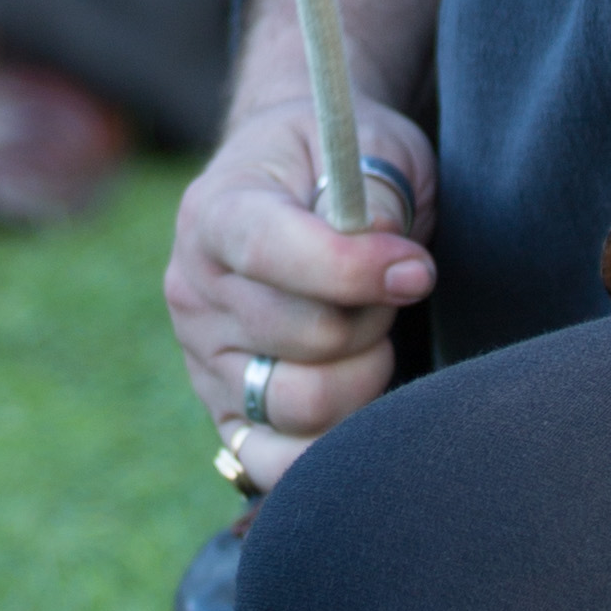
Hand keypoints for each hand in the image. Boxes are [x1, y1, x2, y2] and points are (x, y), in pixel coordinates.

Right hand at [166, 94, 438, 488]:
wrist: (298, 185)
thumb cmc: (342, 166)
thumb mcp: (371, 149)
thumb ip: (380, 201)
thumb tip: (399, 273)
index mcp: (216, 210)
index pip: (270, 252)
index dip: (353, 269)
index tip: (416, 269)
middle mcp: (193, 288)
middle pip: (303, 335)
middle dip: (374, 316)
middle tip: (392, 289)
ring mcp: (203, 357)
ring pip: (299, 403)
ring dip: (363, 375)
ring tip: (373, 335)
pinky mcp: (224, 410)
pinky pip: (270, 461)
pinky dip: (326, 449)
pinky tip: (360, 403)